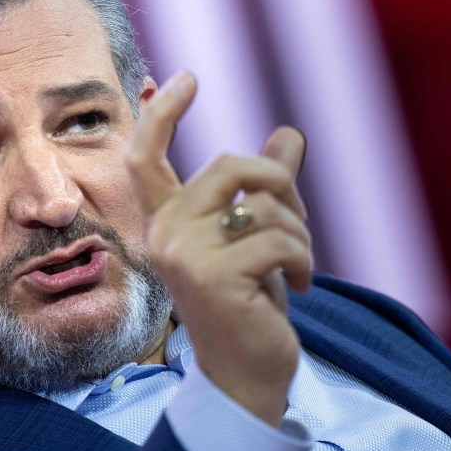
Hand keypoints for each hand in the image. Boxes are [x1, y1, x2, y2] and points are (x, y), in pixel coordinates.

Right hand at [126, 72, 312, 426]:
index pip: (146, 157)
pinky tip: (300, 286)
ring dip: (299, 234)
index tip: (186, 77)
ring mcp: (183, 256)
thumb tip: (289, 134)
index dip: (163, 113)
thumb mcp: (253, 238)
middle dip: (280, 183)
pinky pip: (279, 239)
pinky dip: (304, 260)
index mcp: (165, 222)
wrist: (246, 372)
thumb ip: (265, 188)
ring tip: (298, 266)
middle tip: (298, 221)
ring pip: (263, 204)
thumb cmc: (247, 303)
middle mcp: (164, 235)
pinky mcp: (214, 277)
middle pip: (231, 165)